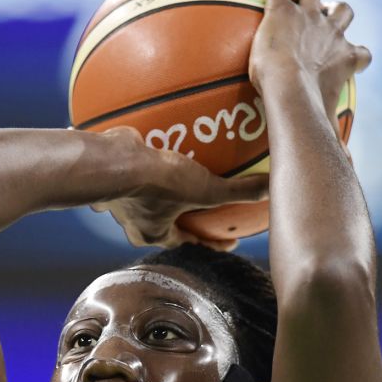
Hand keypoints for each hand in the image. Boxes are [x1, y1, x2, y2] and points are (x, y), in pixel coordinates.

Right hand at [90, 126, 269, 251]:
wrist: (109, 161)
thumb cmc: (155, 183)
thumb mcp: (205, 189)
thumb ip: (237, 191)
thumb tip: (271, 190)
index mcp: (154, 232)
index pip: (189, 244)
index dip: (211, 243)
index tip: (228, 239)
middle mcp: (134, 219)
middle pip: (165, 222)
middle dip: (183, 216)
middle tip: (204, 205)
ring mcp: (121, 194)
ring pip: (147, 195)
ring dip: (163, 187)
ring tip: (182, 170)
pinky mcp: (114, 167)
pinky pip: (133, 163)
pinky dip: (144, 156)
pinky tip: (159, 138)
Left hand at [238, 0, 371, 159]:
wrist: (292, 93)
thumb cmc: (307, 119)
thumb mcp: (322, 139)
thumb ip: (328, 156)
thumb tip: (333, 187)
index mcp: (344, 62)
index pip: (359, 55)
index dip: (356, 54)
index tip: (352, 56)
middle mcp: (331, 34)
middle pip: (343, 12)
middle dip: (338, 9)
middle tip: (329, 10)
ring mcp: (308, 18)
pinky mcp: (282, 9)